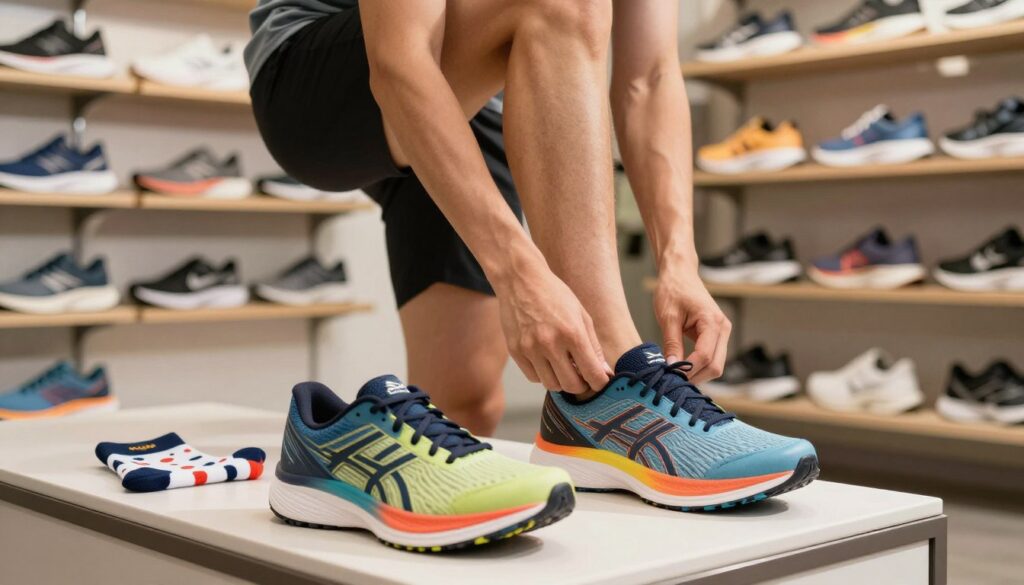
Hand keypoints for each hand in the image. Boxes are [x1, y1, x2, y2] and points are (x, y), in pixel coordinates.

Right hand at [495, 262, 611, 393]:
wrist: (520, 280)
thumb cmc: (554, 294)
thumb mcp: (581, 315)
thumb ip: (593, 346)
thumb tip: (603, 372)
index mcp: (572, 333)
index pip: (592, 373)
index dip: (599, 382)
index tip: (599, 380)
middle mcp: (550, 344)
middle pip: (571, 385)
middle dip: (581, 384)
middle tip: (582, 375)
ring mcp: (530, 349)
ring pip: (551, 385)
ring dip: (561, 381)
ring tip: (563, 366)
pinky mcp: (515, 351)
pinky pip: (533, 377)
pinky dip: (543, 374)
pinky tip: (546, 360)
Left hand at [653, 265, 730, 383]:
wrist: (680, 274)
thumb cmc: (673, 290)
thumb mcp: (668, 317)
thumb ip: (672, 344)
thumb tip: (672, 367)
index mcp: (712, 322)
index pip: (704, 356)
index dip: (688, 370)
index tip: (669, 377)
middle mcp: (723, 328)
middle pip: (715, 366)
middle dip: (695, 377)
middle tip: (672, 383)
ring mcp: (722, 333)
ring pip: (715, 365)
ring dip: (698, 374)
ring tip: (675, 377)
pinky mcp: (716, 336)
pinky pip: (711, 358)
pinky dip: (699, 367)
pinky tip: (682, 369)